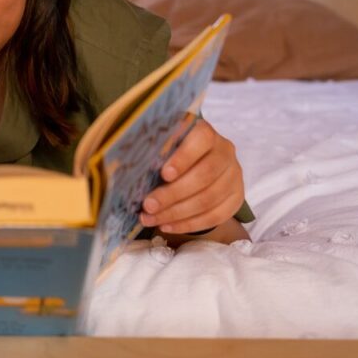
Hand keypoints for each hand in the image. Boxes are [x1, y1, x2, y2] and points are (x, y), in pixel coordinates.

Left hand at [138, 118, 244, 234]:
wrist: (198, 162)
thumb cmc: (172, 152)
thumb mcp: (163, 145)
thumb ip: (153, 150)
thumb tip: (122, 164)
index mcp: (206, 132)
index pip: (201, 139)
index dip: (184, 157)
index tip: (163, 174)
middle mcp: (225, 152)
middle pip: (204, 175)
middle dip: (173, 194)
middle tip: (148, 205)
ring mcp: (233, 176)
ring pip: (209, 199)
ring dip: (177, 213)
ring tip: (151, 219)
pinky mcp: (235, 197)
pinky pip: (215, 216)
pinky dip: (189, 224)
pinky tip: (168, 225)